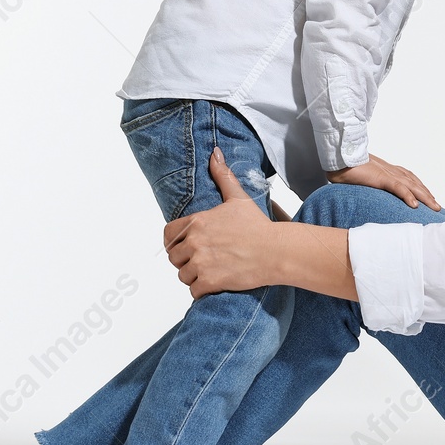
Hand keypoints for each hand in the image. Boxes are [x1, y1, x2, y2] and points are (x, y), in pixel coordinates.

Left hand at [164, 149, 279, 297]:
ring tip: (213, 271)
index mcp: (197, 222)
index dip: (175, 243)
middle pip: (174, 258)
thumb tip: (214, 153)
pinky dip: (202, 291)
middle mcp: (195, 242)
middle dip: (186, 261)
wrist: (276, 251)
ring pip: (183, 276)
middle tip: (205, 260)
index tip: (187, 247)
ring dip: (194, 277)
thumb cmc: (258, 226)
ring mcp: (201, 263)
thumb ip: (222, 175)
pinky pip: (193, 291)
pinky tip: (216, 283)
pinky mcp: (210, 282)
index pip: (167, 236)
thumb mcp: (238, 198)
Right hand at [327, 153, 438, 208]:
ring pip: (411, 186)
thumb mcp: (363, 176)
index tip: (428, 196)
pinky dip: (407, 196)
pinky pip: (398, 187)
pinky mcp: (381, 177)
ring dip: (424, 197)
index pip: (409, 178)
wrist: (340, 157)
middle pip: (414, 182)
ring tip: (434, 207)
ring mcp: (387, 173)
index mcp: (387, 169)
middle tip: (437, 206)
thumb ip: (371, 183)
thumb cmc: (347, 167)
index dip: (419, 187)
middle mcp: (391, 170)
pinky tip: (414, 205)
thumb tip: (371, 191)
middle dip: (427, 194)